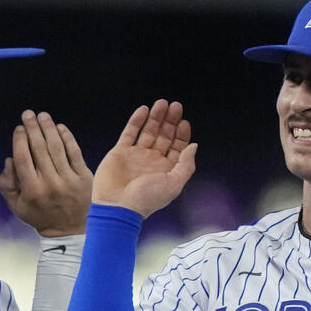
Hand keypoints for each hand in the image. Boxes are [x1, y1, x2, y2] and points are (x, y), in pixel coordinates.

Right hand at [0, 112, 92, 236]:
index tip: (18, 129)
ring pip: (57, 147)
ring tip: (43, 116)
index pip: (23, 158)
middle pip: (39, 148)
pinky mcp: (83, 177)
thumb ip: (7, 184)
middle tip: (28, 114)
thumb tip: (9, 160)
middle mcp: (49, 182)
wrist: (70, 230)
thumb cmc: (41, 216)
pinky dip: (67, 137)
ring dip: (49, 128)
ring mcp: (68, 179)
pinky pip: (74, 152)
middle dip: (32, 127)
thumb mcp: (17, 206)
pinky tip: (60, 127)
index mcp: (32, 190)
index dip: (19, 140)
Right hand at [91, 101, 195, 216]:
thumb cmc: (146, 199)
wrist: (117, 206)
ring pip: (148, 132)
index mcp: (166, 170)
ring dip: (155, 118)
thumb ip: (185, 165)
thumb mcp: (173, 184)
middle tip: (175, 106)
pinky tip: (144, 110)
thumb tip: (193, 146)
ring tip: (161, 104)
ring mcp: (136, 155)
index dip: (182, 134)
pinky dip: (136, 121)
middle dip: (170, 121)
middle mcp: (152, 161)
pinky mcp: (120, 152)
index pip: (177, 148)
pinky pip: (130, 133)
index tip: (184, 122)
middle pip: (164, 136)